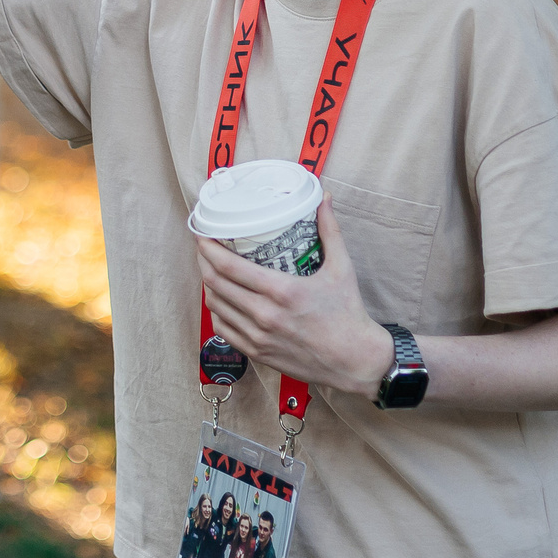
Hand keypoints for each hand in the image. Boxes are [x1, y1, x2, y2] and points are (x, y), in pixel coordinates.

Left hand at [197, 194, 395, 395]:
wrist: (354, 360)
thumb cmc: (348, 314)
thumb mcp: (341, 267)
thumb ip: (330, 229)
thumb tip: (325, 197)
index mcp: (281, 291)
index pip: (229, 267)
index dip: (208, 248)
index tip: (202, 234)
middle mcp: (264, 315)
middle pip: (215, 283)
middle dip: (203, 261)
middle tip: (203, 246)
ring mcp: (258, 336)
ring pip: (215, 307)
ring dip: (208, 285)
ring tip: (210, 270)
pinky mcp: (257, 353)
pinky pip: (223, 330)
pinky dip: (217, 311)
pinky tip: (221, 300)